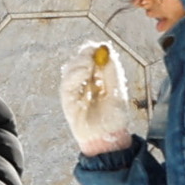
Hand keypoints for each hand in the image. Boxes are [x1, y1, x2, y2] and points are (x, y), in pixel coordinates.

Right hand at [59, 40, 144, 154]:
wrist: (108, 138)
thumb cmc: (115, 118)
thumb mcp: (117, 90)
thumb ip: (112, 72)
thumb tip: (107, 51)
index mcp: (97, 80)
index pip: (91, 60)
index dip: (93, 51)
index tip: (99, 46)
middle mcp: (84, 84)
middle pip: (79, 62)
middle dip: (84, 55)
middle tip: (92, 51)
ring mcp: (75, 92)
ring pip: (70, 70)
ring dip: (79, 63)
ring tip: (90, 64)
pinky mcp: (68, 101)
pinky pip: (67, 84)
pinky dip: (74, 75)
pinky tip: (83, 73)